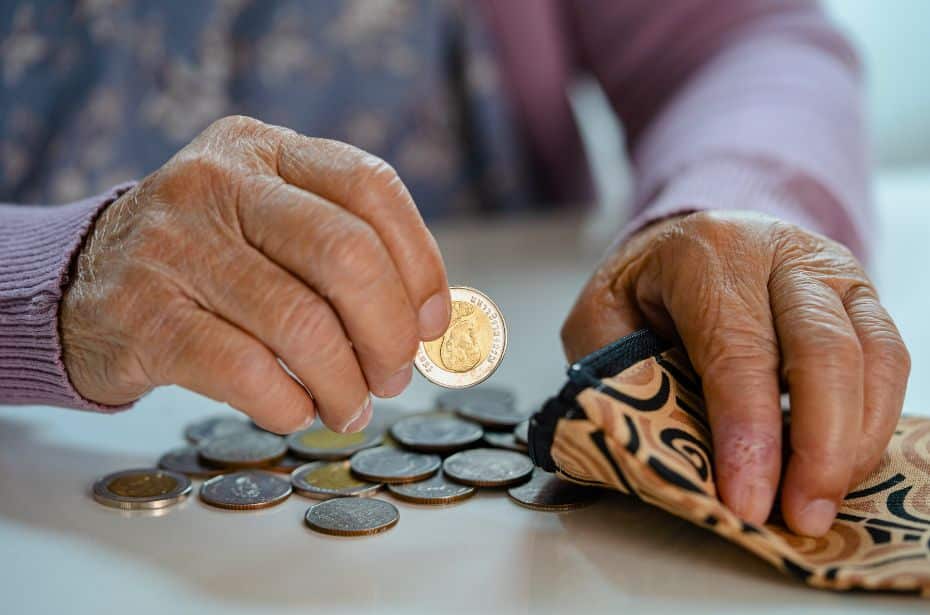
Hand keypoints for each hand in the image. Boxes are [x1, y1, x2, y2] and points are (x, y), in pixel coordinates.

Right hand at [61, 116, 450, 433]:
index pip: (371, 187)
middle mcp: (218, 181)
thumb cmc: (207, 260)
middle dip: (389, 333)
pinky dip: (291, 405)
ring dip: (345, 383)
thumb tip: (427, 324)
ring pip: (302, 324)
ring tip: (349, 406)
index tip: (432, 324)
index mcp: (265, 148)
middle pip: (348, 256)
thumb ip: (344, 251)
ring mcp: (175, 245)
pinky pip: (248, 371)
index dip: (421, 263)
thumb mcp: (269, 220)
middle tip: (393, 375)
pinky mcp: (144, 314)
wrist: (84, 285)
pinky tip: (296, 410)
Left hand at [561, 210, 909, 535]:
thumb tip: (658, 457)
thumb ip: (619, 376)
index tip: (746, 500)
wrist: (685, 240)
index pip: (737, 347)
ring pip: (872, 355)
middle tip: (798, 515)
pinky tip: (841, 466)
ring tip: (820, 504)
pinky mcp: (863, 298)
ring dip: (853, 442)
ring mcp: (830, 270)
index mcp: (706, 253)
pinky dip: (872, 423)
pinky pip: (891, 361)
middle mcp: (779, 251)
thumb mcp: (600, 321)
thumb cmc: (640, 291)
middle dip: (817, 445)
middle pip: (822, 347)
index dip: (748, 431)